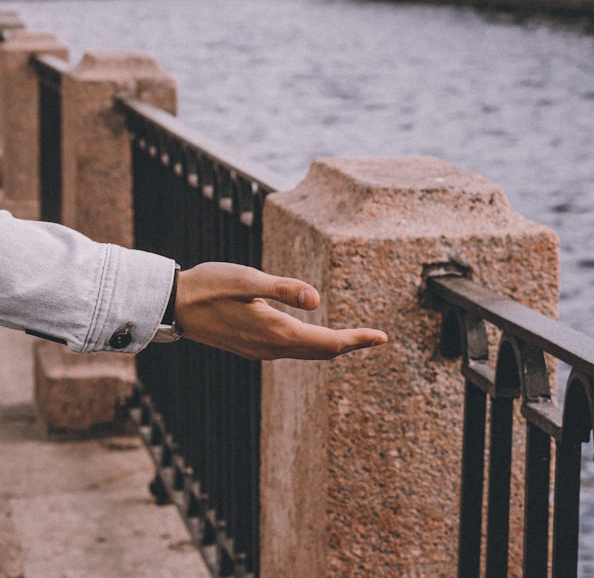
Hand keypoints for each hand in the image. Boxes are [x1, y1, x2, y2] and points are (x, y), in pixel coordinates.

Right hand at [173, 262, 387, 360]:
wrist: (171, 305)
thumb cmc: (209, 285)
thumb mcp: (248, 279)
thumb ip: (283, 289)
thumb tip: (316, 300)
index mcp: (276, 333)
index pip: (328, 342)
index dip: (357, 339)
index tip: (382, 337)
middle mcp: (271, 348)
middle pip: (322, 352)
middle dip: (350, 344)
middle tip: (377, 338)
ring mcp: (261, 351)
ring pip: (307, 353)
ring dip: (332, 346)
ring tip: (356, 339)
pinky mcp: (252, 347)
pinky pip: (292, 351)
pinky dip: (312, 345)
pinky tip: (317, 337)